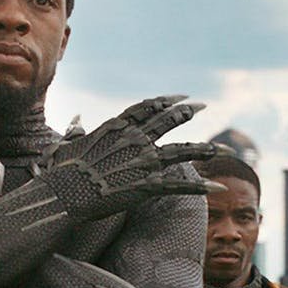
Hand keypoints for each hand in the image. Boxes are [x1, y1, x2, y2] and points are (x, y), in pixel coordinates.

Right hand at [35, 95, 224, 220]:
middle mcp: (135, 139)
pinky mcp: (148, 185)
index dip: (166, 100)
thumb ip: (76, 130)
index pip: (147, 107)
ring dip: (207, 149)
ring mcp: (144, 161)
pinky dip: (201, 186)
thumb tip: (77, 119)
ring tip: (225, 149)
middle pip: (169, 121)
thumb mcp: (68, 144)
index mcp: (117, 126)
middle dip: (188, 112)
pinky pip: (181, 185)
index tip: (180, 96)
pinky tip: (218, 186)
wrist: (65, 192)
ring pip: (184, 151)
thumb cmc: (62, 170)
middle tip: (203, 105)